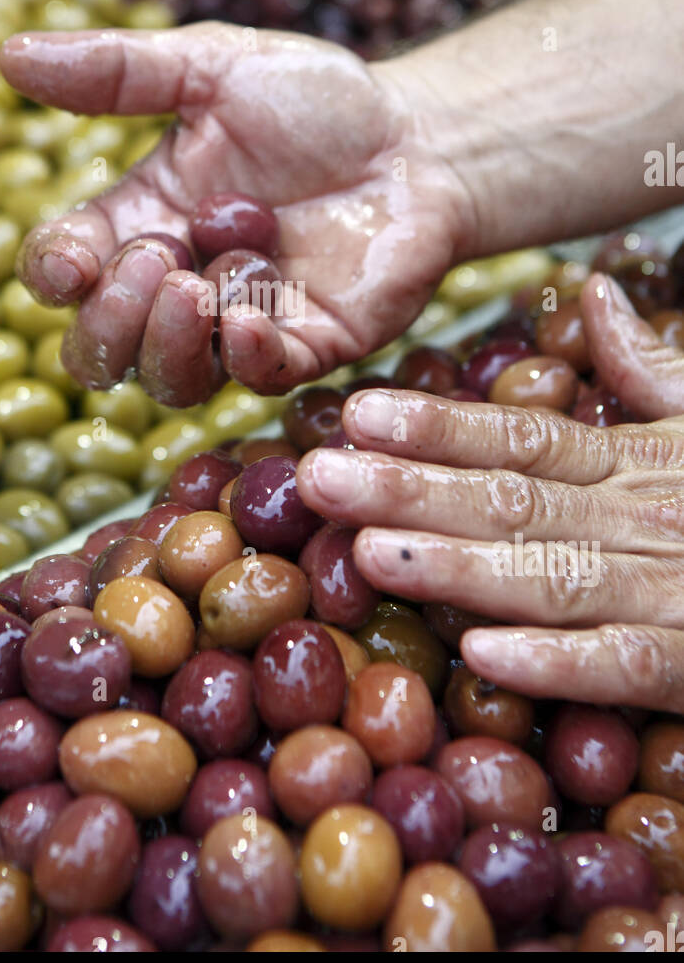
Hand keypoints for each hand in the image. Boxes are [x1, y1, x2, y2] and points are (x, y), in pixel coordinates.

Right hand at [0, 23, 472, 405]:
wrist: (421, 140)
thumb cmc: (317, 102)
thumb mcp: (215, 66)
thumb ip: (121, 71)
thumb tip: (7, 54)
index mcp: (143, 219)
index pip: (65, 270)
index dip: (55, 274)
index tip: (74, 258)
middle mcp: (180, 285)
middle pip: (100, 349)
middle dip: (108, 320)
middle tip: (156, 262)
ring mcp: (239, 324)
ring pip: (167, 379)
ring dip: (167, 341)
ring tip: (199, 284)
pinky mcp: (306, 347)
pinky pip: (255, 378)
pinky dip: (243, 352)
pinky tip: (251, 312)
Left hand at [297, 272, 683, 712]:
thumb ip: (648, 368)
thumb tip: (592, 297)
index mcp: (638, 462)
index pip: (522, 437)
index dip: (436, 427)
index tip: (356, 414)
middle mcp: (645, 517)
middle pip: (514, 498)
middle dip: (411, 488)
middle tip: (315, 477)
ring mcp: (674, 589)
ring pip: (554, 573)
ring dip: (461, 565)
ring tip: (368, 551)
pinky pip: (626, 664)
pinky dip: (559, 661)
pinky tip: (482, 653)